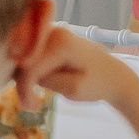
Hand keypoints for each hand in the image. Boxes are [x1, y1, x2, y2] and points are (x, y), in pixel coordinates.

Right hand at [15, 24, 138, 138]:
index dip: (25, 89)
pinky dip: (31, 71)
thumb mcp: (72, 89)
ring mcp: (52, 32)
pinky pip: (31, 55)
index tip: (31, 107)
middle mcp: (54, 31)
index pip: (30, 67)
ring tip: (34, 99)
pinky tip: (37, 86)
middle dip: (23, 84)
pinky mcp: (50, 38)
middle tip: (31, 105)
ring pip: (24, 57)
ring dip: (26, 78)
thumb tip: (23, 72)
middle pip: (24, 59)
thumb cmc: (98, 84)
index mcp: (62, 42)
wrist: (115, 76)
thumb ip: (46, 80)